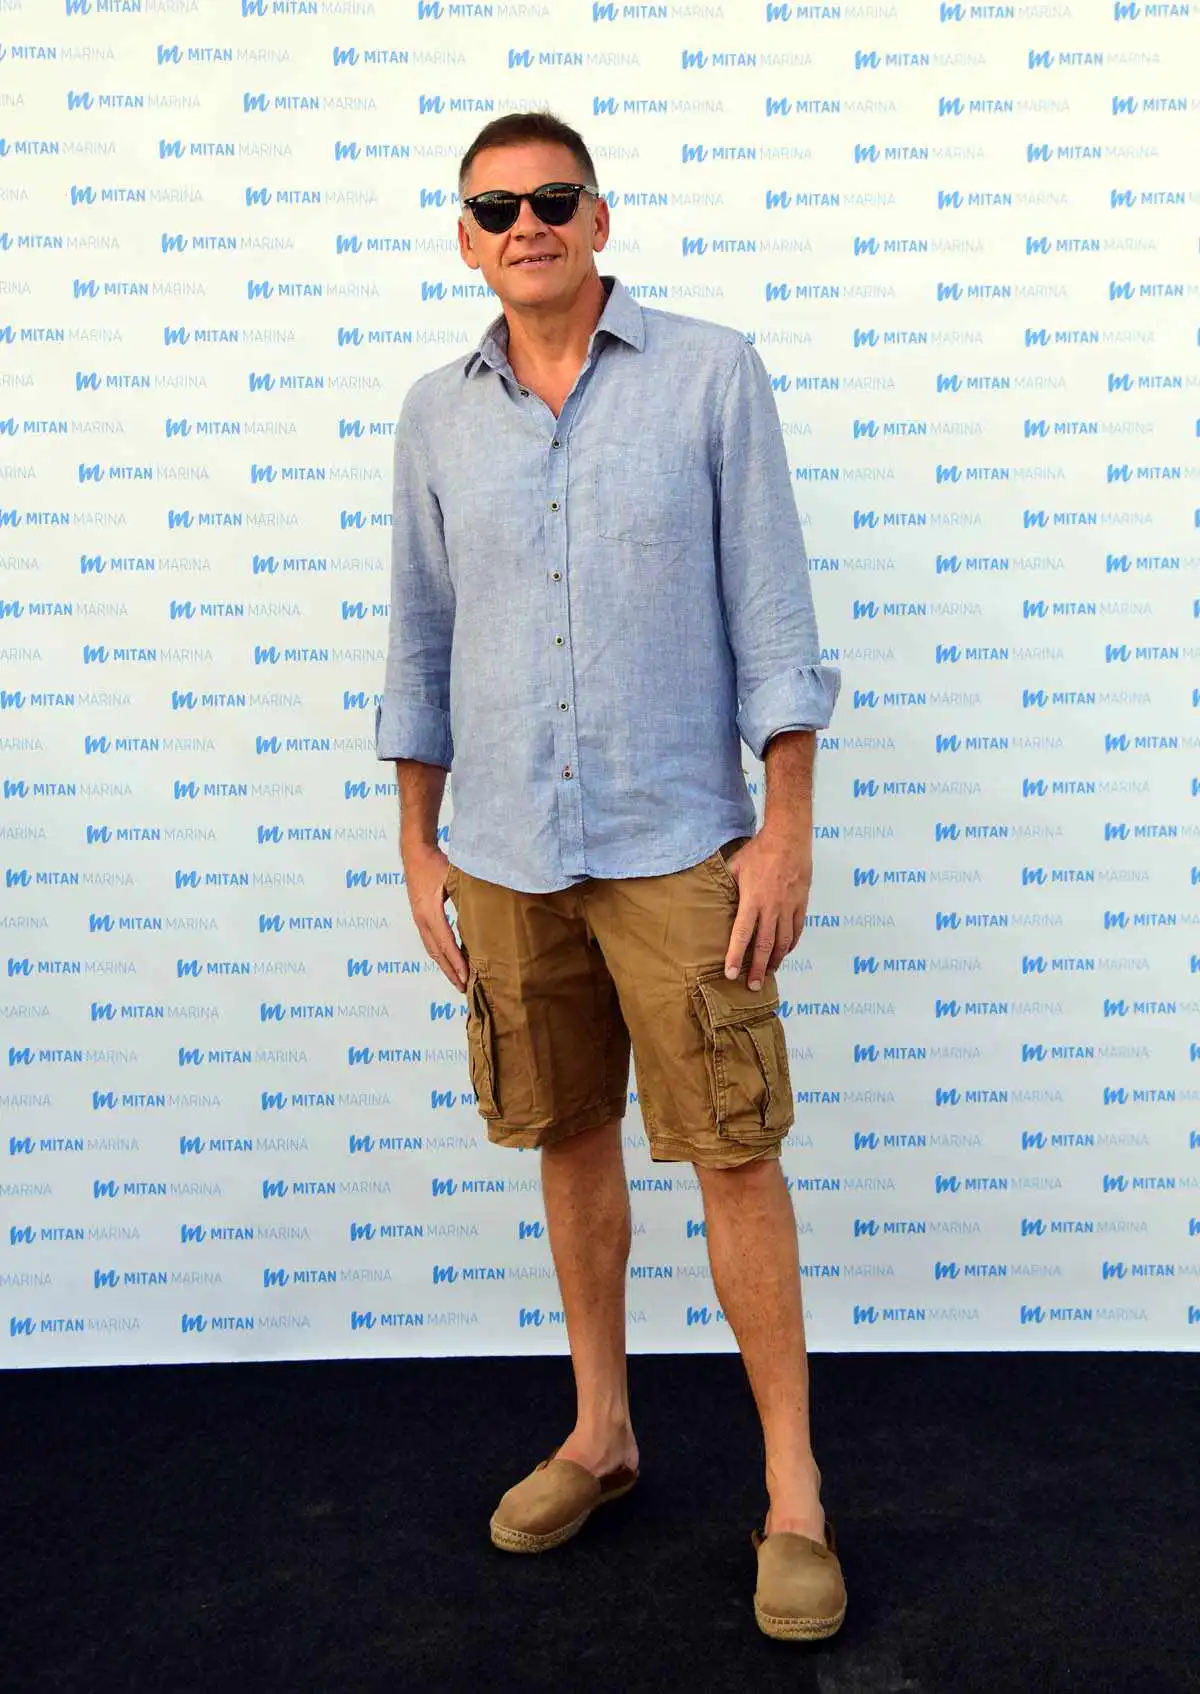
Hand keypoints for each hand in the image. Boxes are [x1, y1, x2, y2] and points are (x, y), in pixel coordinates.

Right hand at [402, 841, 466, 990]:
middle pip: (436, 952)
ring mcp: (418, 918)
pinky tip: (449, 959)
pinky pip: (430, 940)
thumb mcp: (454, 877)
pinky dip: (440, 954)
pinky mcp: (420, 915)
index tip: (467, 977)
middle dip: (450, 971)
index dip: (457, 962)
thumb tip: (487, 912)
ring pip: (431, 949)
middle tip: (463, 989)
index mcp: (430, 912)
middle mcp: (422, 919)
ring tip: (457, 980)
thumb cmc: (436, 862)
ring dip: (444, 965)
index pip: (446, 943)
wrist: (415, 852)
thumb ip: (468, 895)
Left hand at [722, 830, 812, 990]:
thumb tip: (712, 900)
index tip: (730, 974)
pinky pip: (797, 930)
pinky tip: (785, 952)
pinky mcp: (801, 904)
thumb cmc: (759, 850)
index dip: (735, 956)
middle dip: (758, 969)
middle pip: (765, 946)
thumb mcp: (734, 866)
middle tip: (753, 986)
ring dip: (776, 961)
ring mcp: (789, 907)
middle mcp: (772, 908)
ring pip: (783, 942)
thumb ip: (726, 887)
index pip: (742, 935)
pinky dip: (791, 944)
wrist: (789, 838)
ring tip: (769, 974)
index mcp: (752, 900)